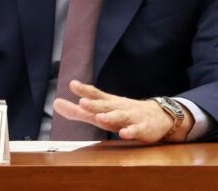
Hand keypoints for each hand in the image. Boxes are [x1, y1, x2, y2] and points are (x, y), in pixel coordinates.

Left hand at [52, 80, 193, 142]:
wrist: (161, 116)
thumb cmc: (127, 112)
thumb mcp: (105, 110)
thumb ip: (80, 109)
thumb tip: (56, 103)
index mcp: (110, 103)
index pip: (96, 95)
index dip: (85, 90)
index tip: (73, 84)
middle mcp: (119, 108)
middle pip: (105, 106)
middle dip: (94, 104)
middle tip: (82, 102)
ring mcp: (132, 117)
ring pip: (120, 117)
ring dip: (110, 117)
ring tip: (100, 117)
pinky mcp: (143, 128)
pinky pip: (136, 130)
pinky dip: (130, 131)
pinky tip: (123, 133)